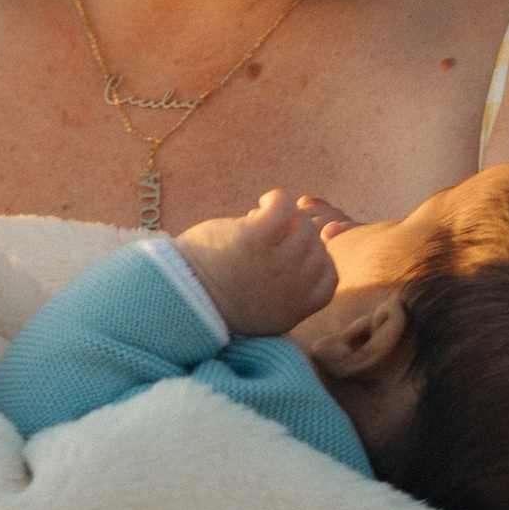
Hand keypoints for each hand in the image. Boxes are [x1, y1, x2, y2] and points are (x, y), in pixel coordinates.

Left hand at [172, 188, 337, 336]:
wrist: (178, 298)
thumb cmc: (213, 299)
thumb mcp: (258, 308)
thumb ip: (282, 290)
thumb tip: (295, 244)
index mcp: (293, 310)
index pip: (330, 280)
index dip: (318, 260)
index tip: (299, 252)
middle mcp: (291, 289)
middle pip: (317, 248)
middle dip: (299, 235)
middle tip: (275, 231)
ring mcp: (276, 264)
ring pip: (304, 227)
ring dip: (289, 217)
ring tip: (263, 217)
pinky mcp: (256, 240)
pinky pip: (284, 208)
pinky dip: (278, 199)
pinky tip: (263, 203)